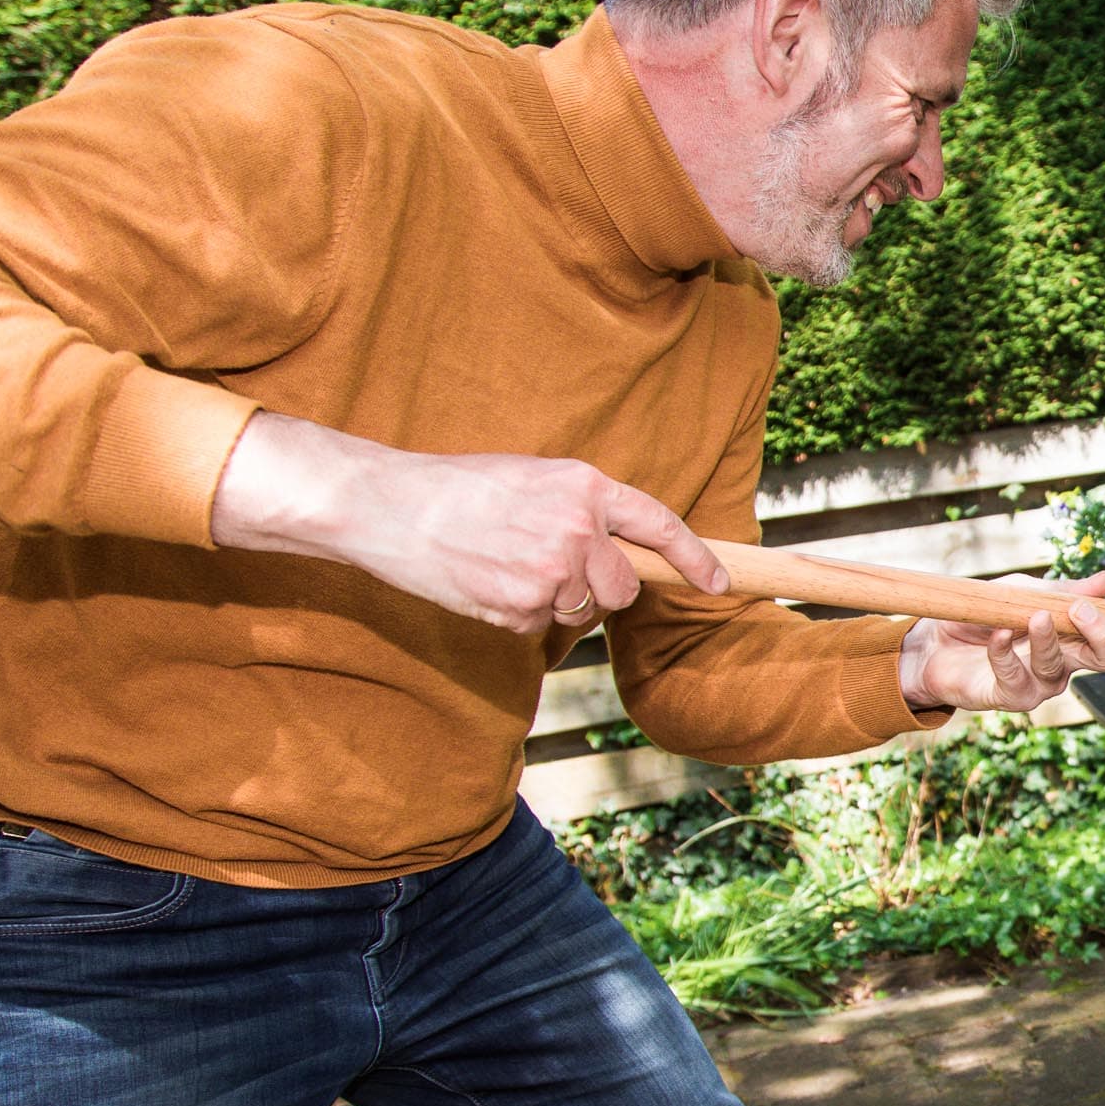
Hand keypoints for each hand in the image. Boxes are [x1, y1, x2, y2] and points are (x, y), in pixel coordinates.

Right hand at [209, 412, 728, 630]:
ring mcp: (551, 573)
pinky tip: (484, 581)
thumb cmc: (456, 488)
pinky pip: (539, 627)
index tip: (719, 583)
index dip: (694, 558)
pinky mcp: (521, 609)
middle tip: (550, 566)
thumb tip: (619, 548)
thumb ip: (581, 509)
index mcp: (584, 486)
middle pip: (622, 587)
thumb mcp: (531, 478)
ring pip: (581, 610)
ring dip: (553, 600)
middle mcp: (577, 530)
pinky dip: (516, 614)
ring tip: (504, 564)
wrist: (386, 505)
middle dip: (599, 588)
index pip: (659, 526)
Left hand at [895, 571, 1104, 711]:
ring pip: (1059, 668)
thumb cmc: (983, 615)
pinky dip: (1006, 654)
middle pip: (1104, 660)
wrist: (933, 639)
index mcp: (1075, 638)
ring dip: (1047, 640)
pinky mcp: (1008, 696)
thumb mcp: (1023, 591)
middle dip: (1101, 636)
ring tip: (1033, 617)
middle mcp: (1065, 665)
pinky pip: (1016, 679)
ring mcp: (1038, 684)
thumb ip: (1063, 590)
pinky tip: (996, 635)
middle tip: (1082, 611)